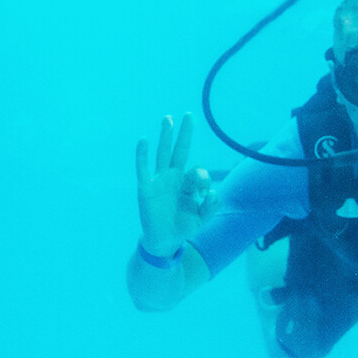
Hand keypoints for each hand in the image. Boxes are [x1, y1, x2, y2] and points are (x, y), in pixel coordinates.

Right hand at [134, 113, 220, 255]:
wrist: (164, 241)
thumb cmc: (183, 227)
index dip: (203, 179)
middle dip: (185, 134)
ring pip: (163, 154)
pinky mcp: (146, 188)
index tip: (204, 195)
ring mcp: (159, 181)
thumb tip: (215, 193)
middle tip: (189, 115)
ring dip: (165, 136)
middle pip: (180, 150)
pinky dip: (142, 154)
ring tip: (168, 119)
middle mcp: (174, 177)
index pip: (198, 171)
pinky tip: (144, 140)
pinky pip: (143, 168)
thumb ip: (211, 207)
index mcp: (188, 183)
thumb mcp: (202, 219)